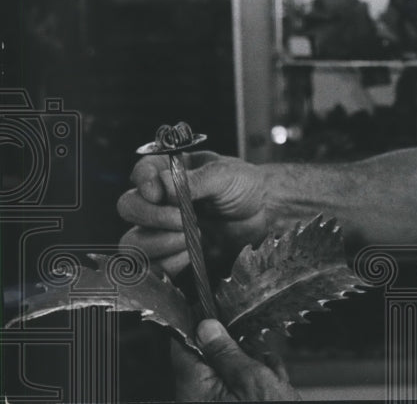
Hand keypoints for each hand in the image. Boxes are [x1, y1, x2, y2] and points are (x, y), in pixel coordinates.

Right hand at [118, 152, 271, 276]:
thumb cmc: (246, 187)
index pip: (141, 173)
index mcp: (171, 171)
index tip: (157, 193)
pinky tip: (191, 254)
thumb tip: (162, 185)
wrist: (266, 216)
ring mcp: (164, 229)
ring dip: (160, 241)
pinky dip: (168, 262)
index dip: (143, 183)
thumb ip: (194, 180)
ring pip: (133, 240)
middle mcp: (161, 200)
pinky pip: (153, 265)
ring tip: (193, 236)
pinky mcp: (172, 255)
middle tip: (183, 220)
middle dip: (152, 216)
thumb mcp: (226, 174)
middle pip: (128, 207)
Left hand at [172, 319, 299, 400]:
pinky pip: (237, 390)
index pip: (183, 344)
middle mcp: (197, 400)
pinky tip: (275, 385)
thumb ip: (227, 352)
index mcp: (194, 389)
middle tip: (259, 355)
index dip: (200, 325)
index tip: (216, 313)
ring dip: (253, 367)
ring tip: (274, 377)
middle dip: (237, 351)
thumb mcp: (252, 379)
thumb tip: (207, 326)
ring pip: (228, 372)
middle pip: (208, 358)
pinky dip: (258, 383)